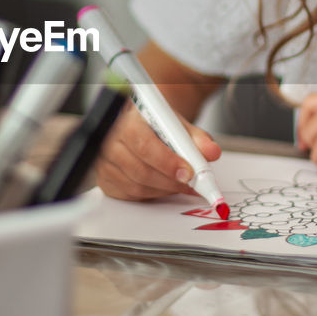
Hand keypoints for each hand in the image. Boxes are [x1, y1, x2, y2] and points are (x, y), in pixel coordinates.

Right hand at [95, 103, 221, 200]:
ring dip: (165, 189)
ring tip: (182, 185)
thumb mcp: (178, 124)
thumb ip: (196, 137)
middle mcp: (110, 141)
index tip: (188, 172)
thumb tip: (211, 152)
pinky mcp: (106, 180)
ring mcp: (105, 163)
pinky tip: (165, 186)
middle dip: (171, 181)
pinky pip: (131, 195)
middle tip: (191, 183)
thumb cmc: (155, 123)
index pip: (144, 145)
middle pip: (140, 170)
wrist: (139, 124)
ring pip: (137, 186)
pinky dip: (153, 194)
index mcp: (126, 121)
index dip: (167, 162)